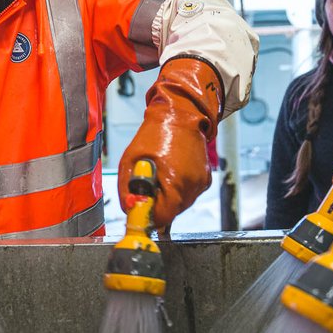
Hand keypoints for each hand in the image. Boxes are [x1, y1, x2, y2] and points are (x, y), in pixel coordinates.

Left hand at [117, 58, 220, 233]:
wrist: (180, 115)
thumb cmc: (154, 134)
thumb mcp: (129, 160)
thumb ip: (127, 190)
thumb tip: (130, 211)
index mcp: (174, 182)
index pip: (162, 217)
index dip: (147, 215)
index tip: (139, 209)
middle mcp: (192, 186)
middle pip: (171, 213)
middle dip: (156, 203)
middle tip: (147, 184)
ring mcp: (201, 184)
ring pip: (179, 205)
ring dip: (167, 196)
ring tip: (160, 173)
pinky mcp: (205, 180)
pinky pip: (188, 194)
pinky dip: (177, 188)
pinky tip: (172, 170)